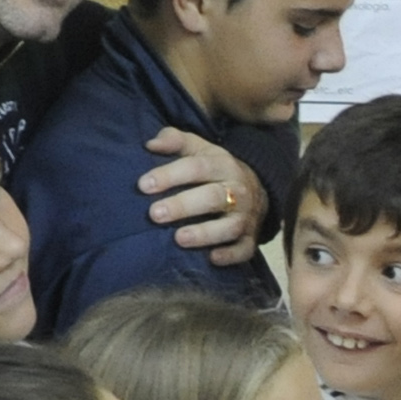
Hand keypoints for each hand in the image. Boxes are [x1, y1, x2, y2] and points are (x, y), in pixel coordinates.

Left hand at [140, 128, 265, 264]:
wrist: (257, 189)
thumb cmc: (215, 170)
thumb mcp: (199, 149)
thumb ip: (175, 141)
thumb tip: (150, 144)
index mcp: (222, 165)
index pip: (196, 167)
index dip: (170, 175)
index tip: (144, 185)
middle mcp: (237, 190)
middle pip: (212, 197)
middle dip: (183, 206)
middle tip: (154, 214)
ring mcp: (246, 217)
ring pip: (229, 226)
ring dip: (205, 233)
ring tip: (178, 239)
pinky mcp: (250, 239)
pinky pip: (244, 250)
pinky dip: (230, 255)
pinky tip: (212, 258)